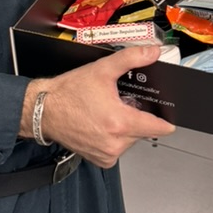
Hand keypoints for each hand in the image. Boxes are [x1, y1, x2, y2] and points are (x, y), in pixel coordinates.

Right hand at [27, 46, 175, 167]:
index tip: (168, 116)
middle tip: (121, 102)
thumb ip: (131, 59)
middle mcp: (115, 142)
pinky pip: (117, 148)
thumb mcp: (102, 69)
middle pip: (143, 131)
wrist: (44, 110)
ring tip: (108, 112)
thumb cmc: (69, 93)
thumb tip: (152, 53)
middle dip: (137, 116)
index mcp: (119, 122)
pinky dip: (114, 137)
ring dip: (125, 127)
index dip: (165, 120)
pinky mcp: (99, 159)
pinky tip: (102, 124)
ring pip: (130, 139)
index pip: (157, 127)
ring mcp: (107, 153)